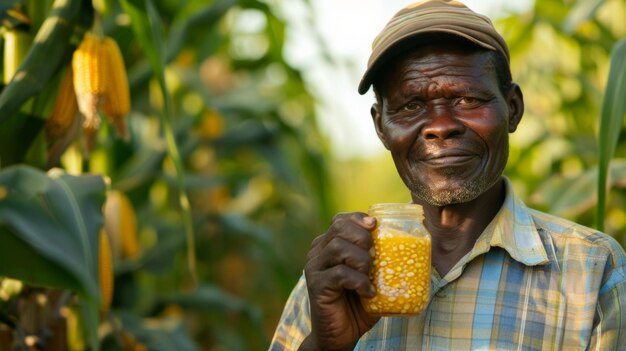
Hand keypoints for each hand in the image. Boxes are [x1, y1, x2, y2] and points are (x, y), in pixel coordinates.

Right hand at [300, 212, 379, 350]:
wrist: (341, 334)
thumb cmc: (359, 304)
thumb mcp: (371, 277)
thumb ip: (379, 259)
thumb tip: (409, 244)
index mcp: (328, 245)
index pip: (340, 220)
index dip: (358, 219)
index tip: (375, 225)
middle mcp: (318, 252)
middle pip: (338, 227)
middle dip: (362, 237)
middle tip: (375, 255)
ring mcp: (314, 268)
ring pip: (338, 247)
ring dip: (362, 260)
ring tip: (371, 275)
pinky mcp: (316, 285)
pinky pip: (339, 273)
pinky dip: (359, 281)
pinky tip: (367, 292)